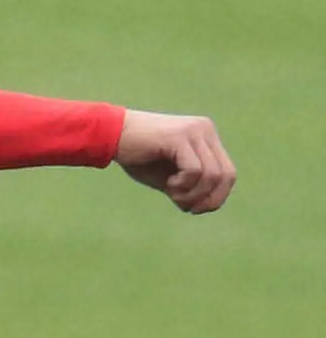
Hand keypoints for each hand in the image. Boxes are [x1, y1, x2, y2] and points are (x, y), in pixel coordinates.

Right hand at [115, 110, 235, 213]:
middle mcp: (205, 129)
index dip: (216, 197)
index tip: (193, 208)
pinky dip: (183, 186)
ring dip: (192, 194)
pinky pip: (195, 171)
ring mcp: (194, 131)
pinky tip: (168, 184)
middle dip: (208, 199)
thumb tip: (207, 206)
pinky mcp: (179, 137)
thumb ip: (190, 186)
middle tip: (185, 206)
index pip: (228, 173)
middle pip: (226, 175)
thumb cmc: (137, 156)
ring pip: (211, 175)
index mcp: (206, 136)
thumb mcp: (169, 176)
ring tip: (171, 192)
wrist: (110, 135)